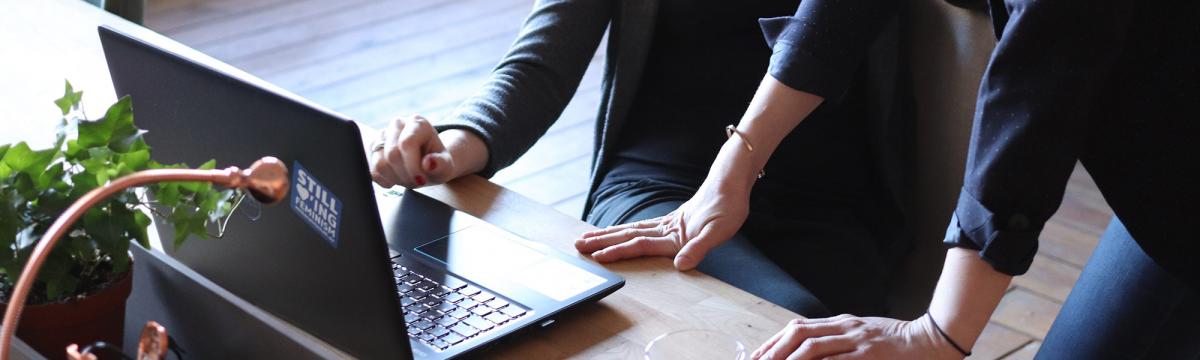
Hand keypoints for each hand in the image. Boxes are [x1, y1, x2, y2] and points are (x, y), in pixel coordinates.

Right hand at [370, 115, 483, 187]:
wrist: (427, 163)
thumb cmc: (437, 163)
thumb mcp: (446, 166)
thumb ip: (441, 164)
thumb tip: (429, 163)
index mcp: (418, 123)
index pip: (407, 144)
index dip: (412, 166)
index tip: (421, 180)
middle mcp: (397, 124)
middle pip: (392, 155)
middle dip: (405, 175)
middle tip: (417, 181)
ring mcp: (382, 135)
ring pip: (379, 164)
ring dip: (395, 178)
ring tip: (408, 178)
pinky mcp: (373, 148)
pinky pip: (372, 170)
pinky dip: (386, 180)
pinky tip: (398, 177)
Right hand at [573, 179, 748, 269]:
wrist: (732, 183)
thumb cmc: (728, 208)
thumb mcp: (718, 232)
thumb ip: (698, 248)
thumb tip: (681, 265)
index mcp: (674, 234)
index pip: (640, 244)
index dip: (619, 251)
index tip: (598, 257)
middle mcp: (666, 228)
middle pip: (628, 235)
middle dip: (603, 241)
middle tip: (579, 245)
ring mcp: (668, 223)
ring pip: (631, 229)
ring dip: (609, 234)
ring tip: (589, 237)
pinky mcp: (672, 220)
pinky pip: (642, 227)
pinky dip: (626, 230)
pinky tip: (620, 230)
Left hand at [750, 314, 963, 359]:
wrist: (930, 340)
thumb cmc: (895, 341)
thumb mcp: (862, 334)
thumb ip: (837, 340)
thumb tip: (808, 348)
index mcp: (841, 322)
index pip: (798, 327)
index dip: (775, 341)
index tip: (758, 356)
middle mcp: (845, 328)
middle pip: (799, 333)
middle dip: (775, 349)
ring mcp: (857, 341)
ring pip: (813, 346)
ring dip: (789, 359)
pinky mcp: (869, 355)